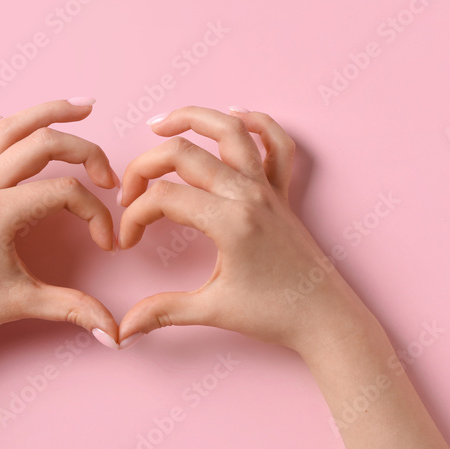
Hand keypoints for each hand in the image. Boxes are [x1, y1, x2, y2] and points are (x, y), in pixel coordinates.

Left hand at [0, 98, 122, 357]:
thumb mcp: (24, 304)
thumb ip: (74, 309)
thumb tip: (114, 333)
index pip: (66, 192)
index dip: (96, 215)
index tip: (105, 245)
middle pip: (43, 143)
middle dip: (86, 152)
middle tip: (109, 176)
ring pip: (7, 127)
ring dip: (46, 112)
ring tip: (82, 106)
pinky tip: (0, 124)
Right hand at [116, 106, 372, 358]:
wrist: (325, 319)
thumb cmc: (275, 315)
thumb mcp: (213, 311)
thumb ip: (163, 312)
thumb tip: (124, 331)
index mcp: (230, 222)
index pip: (163, 198)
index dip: (134, 216)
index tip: (128, 242)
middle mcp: (249, 195)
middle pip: (184, 153)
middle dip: (144, 167)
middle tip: (127, 192)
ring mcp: (268, 189)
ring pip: (230, 131)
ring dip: (193, 118)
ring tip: (160, 124)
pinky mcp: (283, 193)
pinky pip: (276, 144)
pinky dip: (256, 122)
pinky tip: (233, 117)